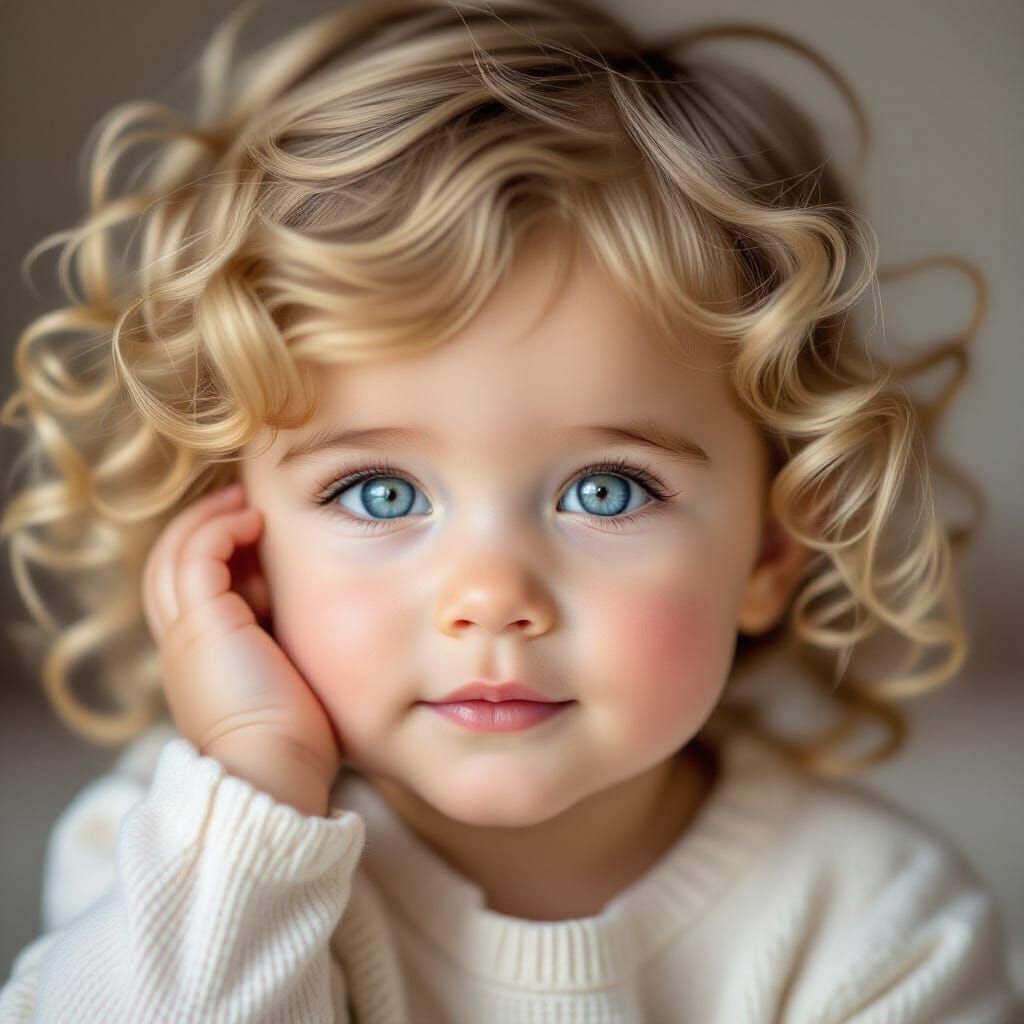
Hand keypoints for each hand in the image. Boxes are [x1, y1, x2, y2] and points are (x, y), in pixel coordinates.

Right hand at [142, 481, 340, 814]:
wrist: (273, 772)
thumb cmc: (294, 741)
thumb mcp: (285, 681)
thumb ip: (282, 647)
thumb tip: (311, 616)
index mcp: (201, 660)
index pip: (192, 591)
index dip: (218, 557)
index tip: (257, 536)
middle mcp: (183, 643)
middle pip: (172, 565)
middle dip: (205, 528)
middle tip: (243, 503)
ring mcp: (186, 633)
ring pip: (176, 554)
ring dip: (210, 520)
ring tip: (246, 501)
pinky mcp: (201, 624)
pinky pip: (198, 556)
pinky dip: (221, 529)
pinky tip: (254, 520)